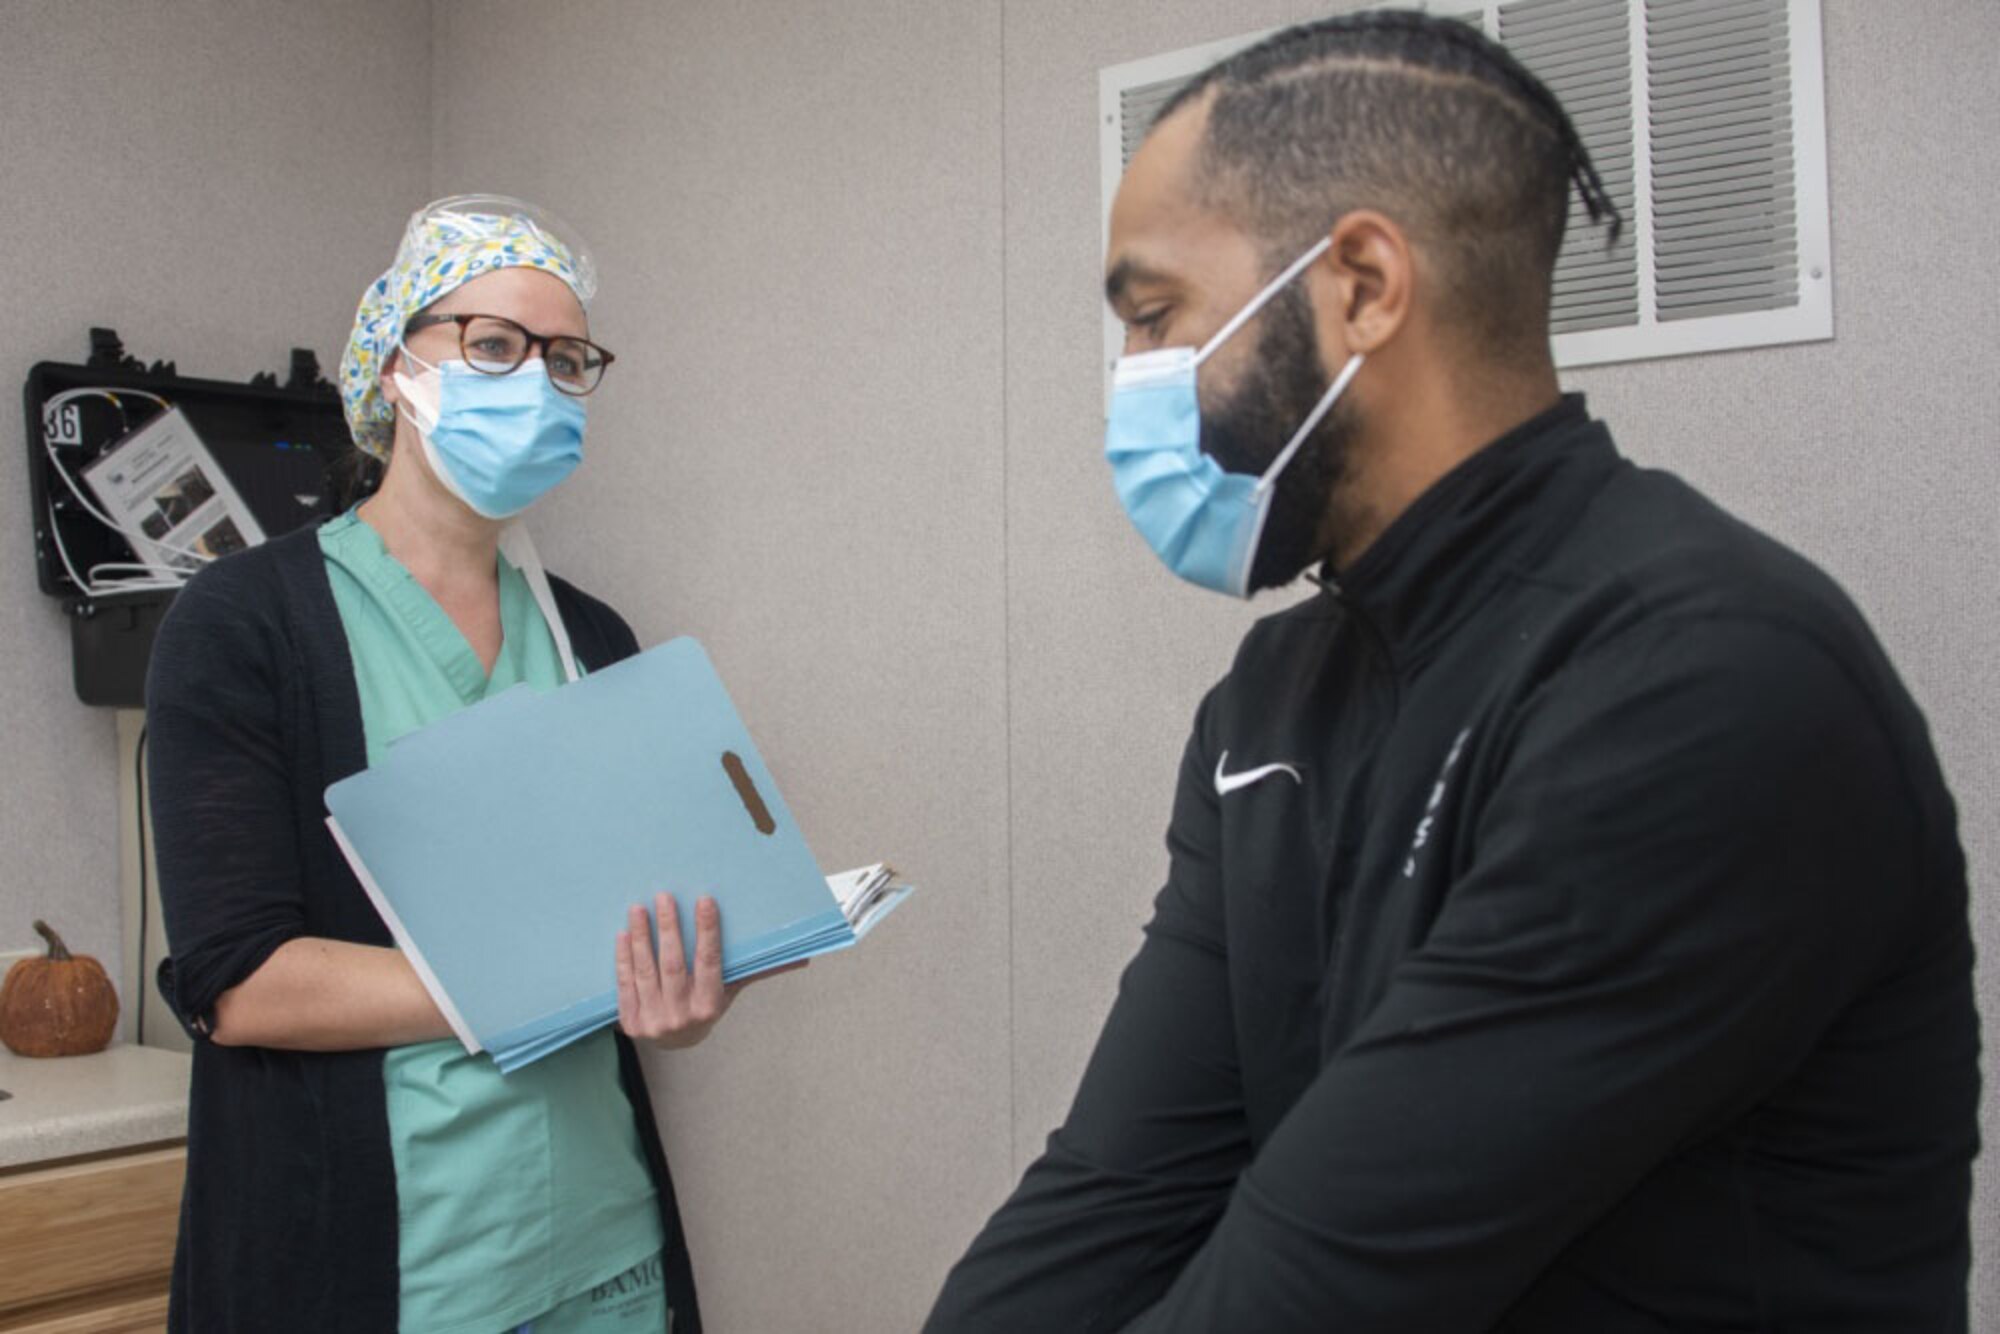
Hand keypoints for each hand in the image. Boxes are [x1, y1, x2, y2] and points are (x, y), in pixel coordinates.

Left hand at [615, 893, 804, 1048]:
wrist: (674, 1043)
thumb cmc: (706, 1006)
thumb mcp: (731, 991)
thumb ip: (758, 970)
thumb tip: (805, 957)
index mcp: (709, 1005)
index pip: (709, 962)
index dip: (707, 931)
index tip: (705, 901)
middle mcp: (682, 1015)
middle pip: (673, 966)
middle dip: (669, 929)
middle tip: (665, 897)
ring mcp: (654, 1020)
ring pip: (646, 973)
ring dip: (642, 939)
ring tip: (638, 908)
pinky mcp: (631, 1023)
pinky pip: (625, 985)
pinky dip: (623, 960)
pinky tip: (623, 935)